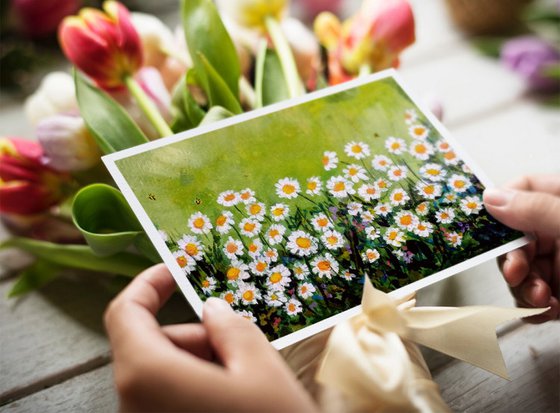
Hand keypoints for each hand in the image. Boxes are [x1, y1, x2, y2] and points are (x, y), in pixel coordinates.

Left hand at [104, 264, 317, 411]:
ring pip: (163, 372)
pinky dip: (198, 385)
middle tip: (238, 340)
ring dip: (201, 361)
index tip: (175, 271)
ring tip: (245, 375)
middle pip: (151, 345)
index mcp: (148, 375)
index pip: (125, 313)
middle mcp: (132, 403)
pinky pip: (169, 397)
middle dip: (194, 334)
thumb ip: (229, 325)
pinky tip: (235, 396)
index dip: (147, 284)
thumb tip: (211, 310)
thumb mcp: (259, 365)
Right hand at [483, 175, 559, 322]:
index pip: (524, 189)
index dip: (502, 204)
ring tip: (542, 299)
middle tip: (518, 274)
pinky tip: (550, 310)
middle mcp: (558, 231)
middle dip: (512, 261)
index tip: (489, 225)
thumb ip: (538, 210)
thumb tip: (492, 198)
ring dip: (524, 290)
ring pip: (518, 271)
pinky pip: (532, 299)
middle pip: (512, 237)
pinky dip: (535, 308)